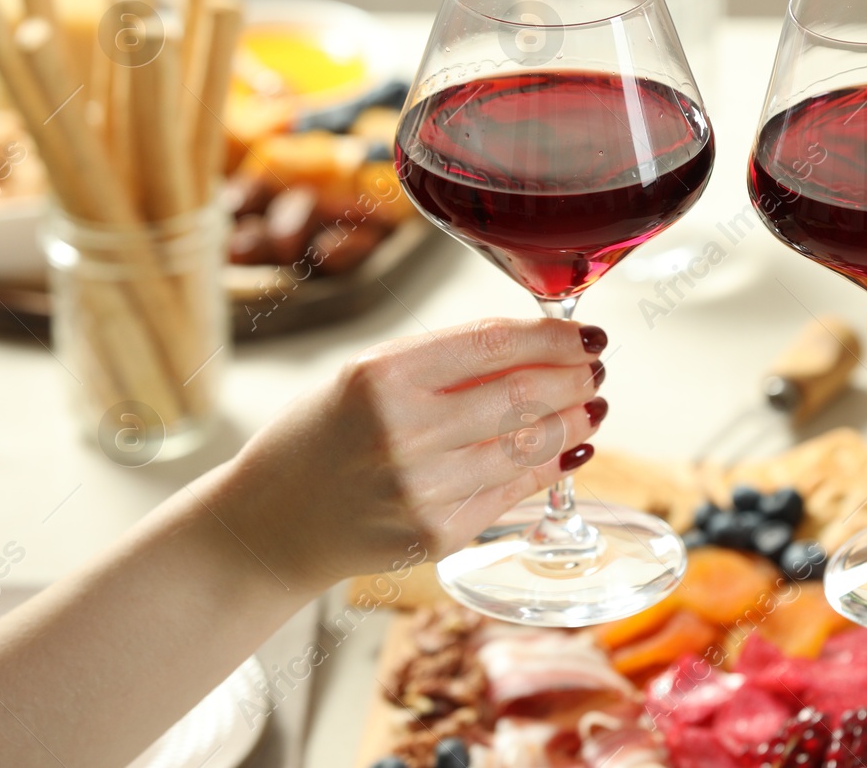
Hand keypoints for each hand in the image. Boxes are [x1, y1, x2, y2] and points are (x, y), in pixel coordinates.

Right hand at [205, 317, 608, 589]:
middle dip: (573, 376)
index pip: (493, 343)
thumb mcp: (363, 377)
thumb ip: (444, 361)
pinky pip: (515, 491)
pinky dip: (550, 465)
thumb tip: (538, 345)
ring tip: (590, 404)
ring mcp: (423, 489)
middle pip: (521, 393)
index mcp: (380, 377)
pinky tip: (569, 447)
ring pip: (529, 444)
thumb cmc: (321, 437)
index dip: (552, 336)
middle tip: (594, 367)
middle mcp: (403, 432)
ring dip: (573, 420)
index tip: (581, 332)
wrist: (272, 524)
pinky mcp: (438, 534)